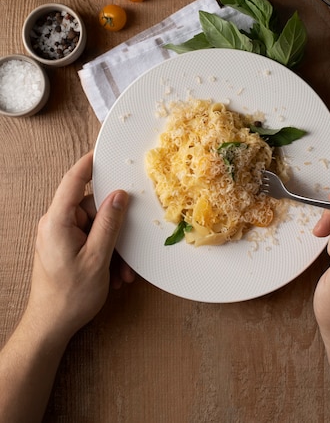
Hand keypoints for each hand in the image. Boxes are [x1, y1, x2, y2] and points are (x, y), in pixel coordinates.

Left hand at [25, 151, 135, 343]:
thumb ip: (109, 223)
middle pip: (92, 207)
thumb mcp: (96, 258)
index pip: (73, 181)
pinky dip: (106, 254)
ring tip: (121, 270)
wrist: (50, 327)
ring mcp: (60, 236)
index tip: (104, 151)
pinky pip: (91, 240)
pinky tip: (114, 275)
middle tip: (130, 244)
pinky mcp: (66, 247)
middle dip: (115, 228)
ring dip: (113, 247)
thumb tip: (119, 196)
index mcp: (57, 221)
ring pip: (96, 227)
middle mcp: (56, 224)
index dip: (89, 163)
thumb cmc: (69, 296)